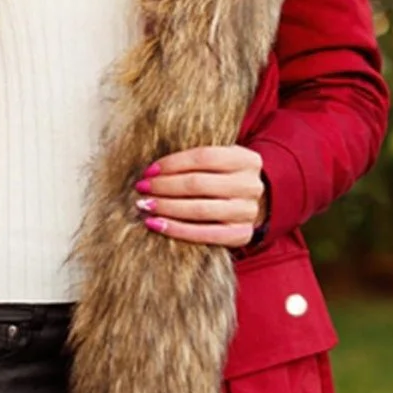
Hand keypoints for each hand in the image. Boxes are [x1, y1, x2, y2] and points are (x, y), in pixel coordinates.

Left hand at [133, 145, 268, 247]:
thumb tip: (152, 167)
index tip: (149, 170)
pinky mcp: (241, 235)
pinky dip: (176, 229)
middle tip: (141, 188)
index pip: (204, 157)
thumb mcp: (221, 162)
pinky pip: (204, 234)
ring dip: (166, 207)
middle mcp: (251, 185)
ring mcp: (248, 212)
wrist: (251, 206)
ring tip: (144, 205)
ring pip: (199, 209)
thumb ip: (196, 160)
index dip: (173, 163)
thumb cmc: (224, 179)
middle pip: (198, 184)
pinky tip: (155, 224)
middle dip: (164, 186)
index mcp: (247, 160)